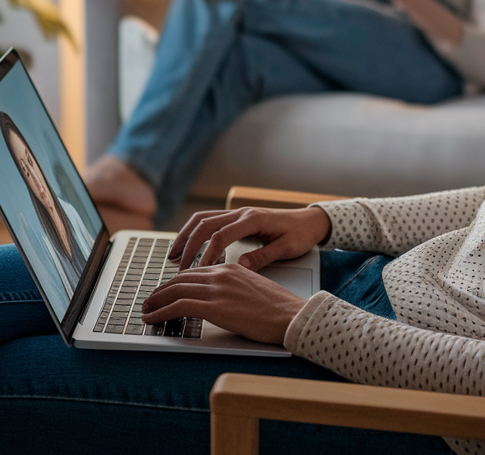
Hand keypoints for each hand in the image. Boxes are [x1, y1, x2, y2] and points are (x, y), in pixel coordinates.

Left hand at [141, 262, 306, 344]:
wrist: (292, 316)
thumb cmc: (279, 309)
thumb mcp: (253, 290)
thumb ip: (233, 290)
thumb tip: (220, 301)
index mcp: (231, 268)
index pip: (194, 272)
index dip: (175, 283)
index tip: (165, 292)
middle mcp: (221, 274)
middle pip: (180, 279)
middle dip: (161, 290)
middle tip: (149, 300)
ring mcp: (217, 289)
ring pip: (175, 291)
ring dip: (156, 301)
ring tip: (146, 310)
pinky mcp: (214, 306)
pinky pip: (178, 306)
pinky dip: (161, 312)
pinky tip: (152, 319)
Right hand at [168, 206, 331, 271]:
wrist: (310, 221)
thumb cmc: (301, 235)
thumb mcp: (287, 249)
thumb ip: (263, 257)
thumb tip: (240, 266)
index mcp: (253, 220)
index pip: (221, 236)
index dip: (207, 254)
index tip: (198, 271)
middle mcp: (242, 213)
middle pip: (205, 224)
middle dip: (188, 244)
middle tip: (177, 266)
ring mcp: (238, 213)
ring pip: (203, 219)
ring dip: (186, 235)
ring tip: (173, 255)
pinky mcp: (237, 217)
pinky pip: (209, 220)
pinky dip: (194, 231)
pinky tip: (187, 245)